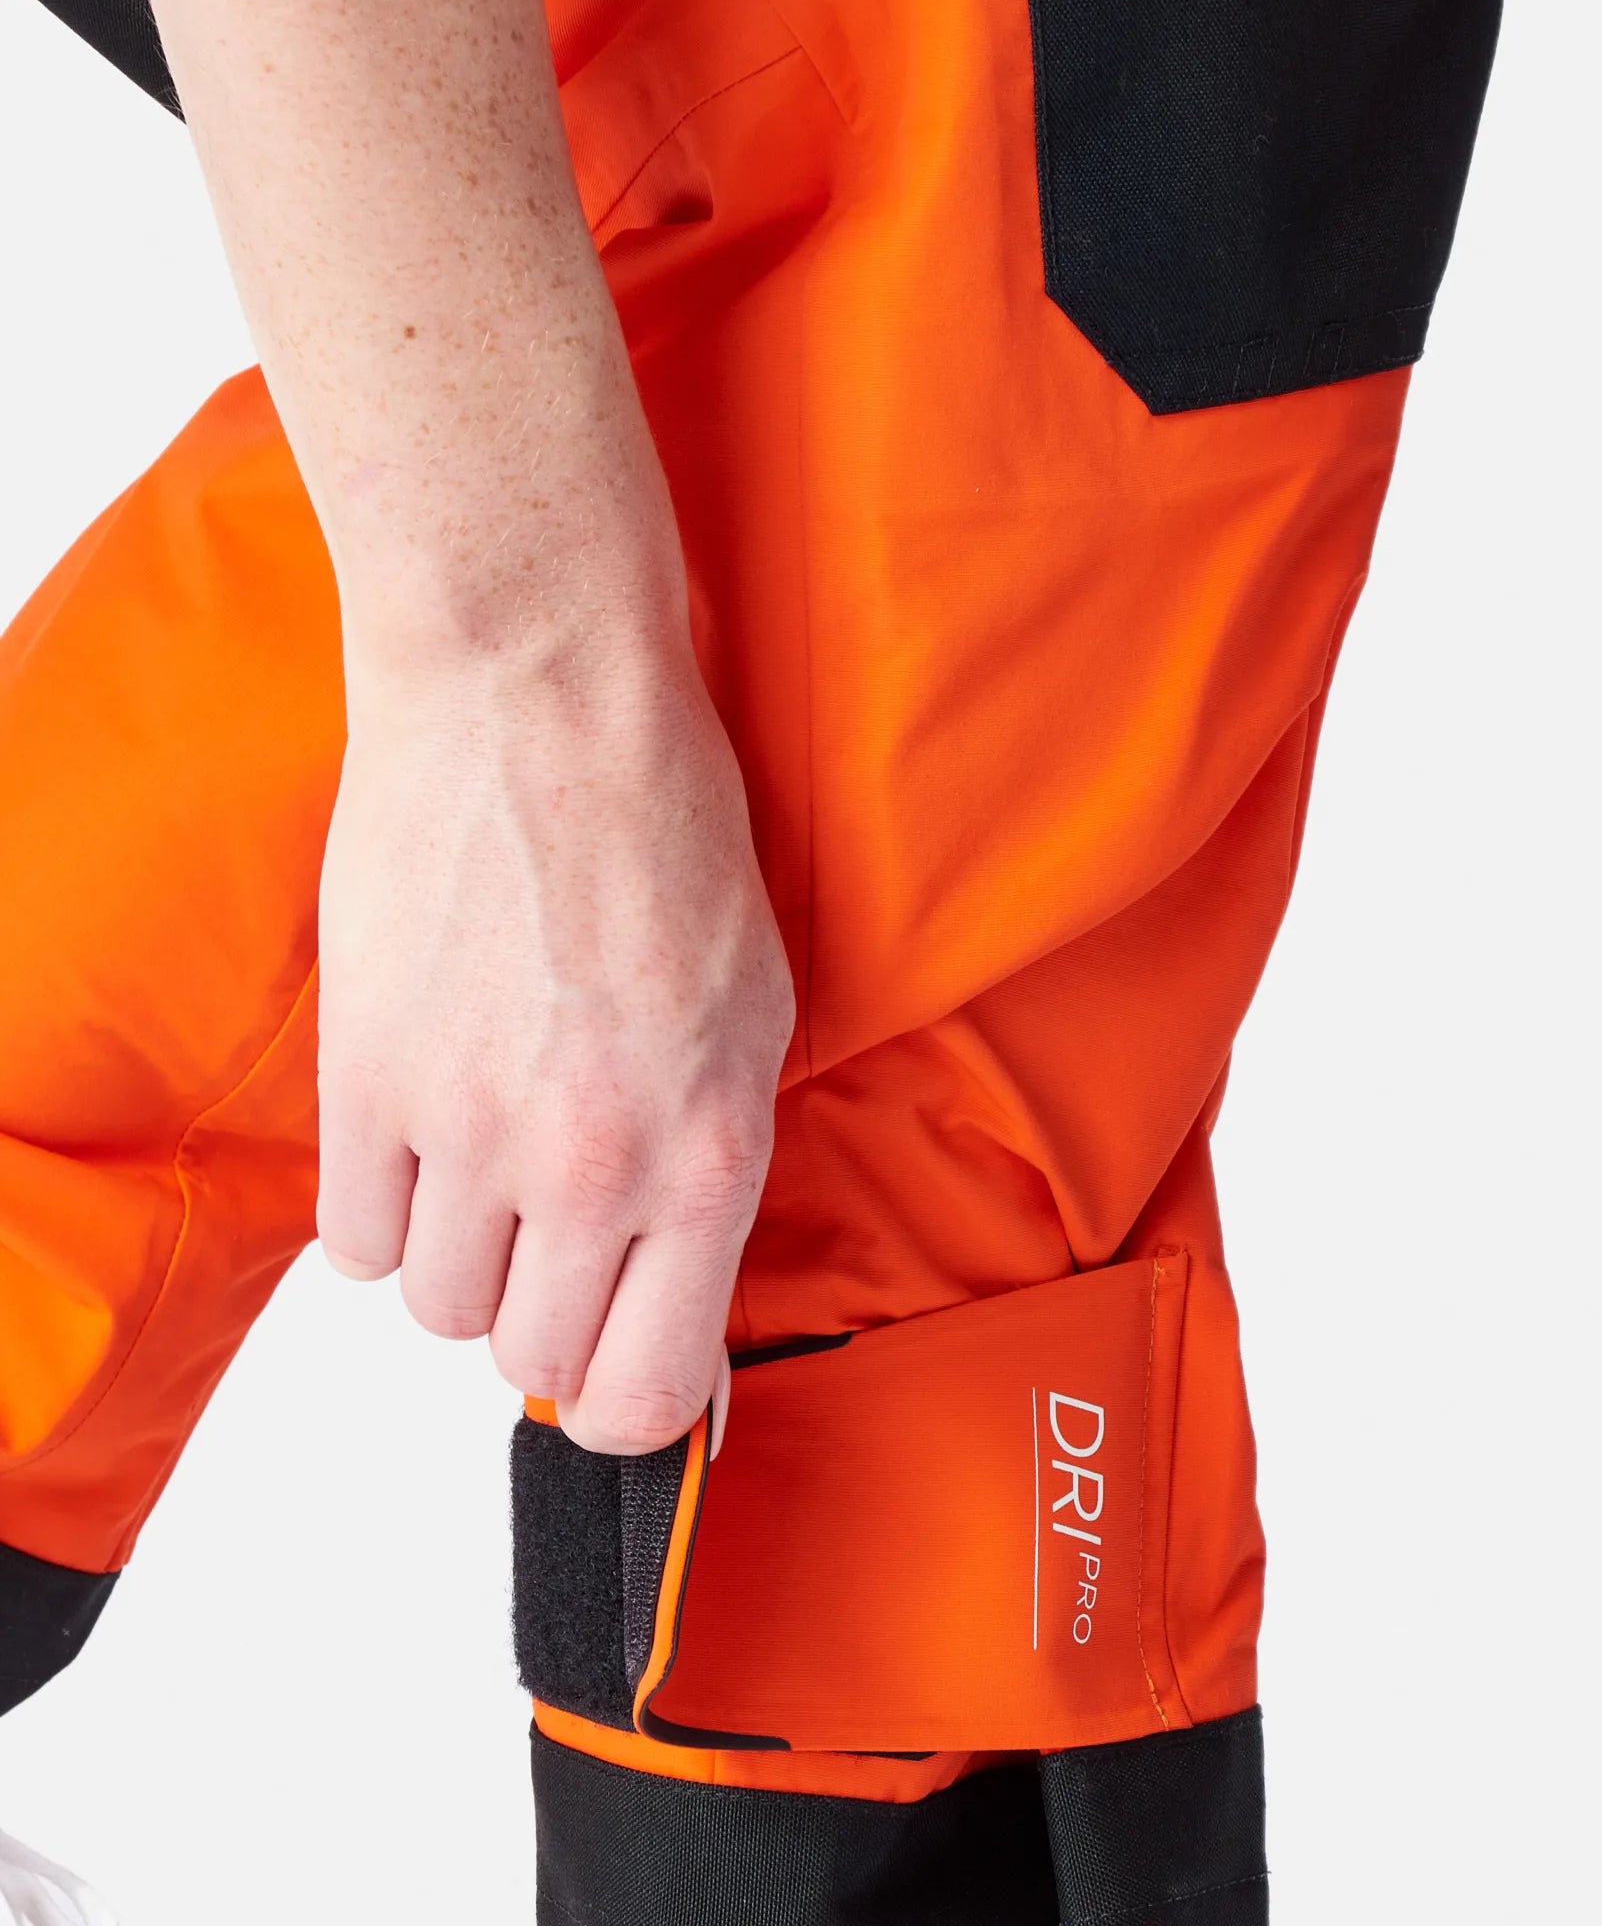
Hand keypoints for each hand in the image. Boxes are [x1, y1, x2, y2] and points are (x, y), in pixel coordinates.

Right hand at [313, 635, 793, 1452]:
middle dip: (545, 1307)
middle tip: (554, 1220)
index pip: (648, 1390)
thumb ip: (713, 1172)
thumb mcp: (754, 1013)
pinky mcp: (364, 1077)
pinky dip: (381, 1208)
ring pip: (436, 1306)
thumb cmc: (665, 830)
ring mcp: (468, 1126)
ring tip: (486, 1151)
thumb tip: (676, 1299)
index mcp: (709, 1151)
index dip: (627, 1399)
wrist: (540, 700)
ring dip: (460, 1253)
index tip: (616, 1360)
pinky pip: (349, 1241)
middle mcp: (593, 1162)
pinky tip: (419, 1132)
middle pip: (532, 1358)